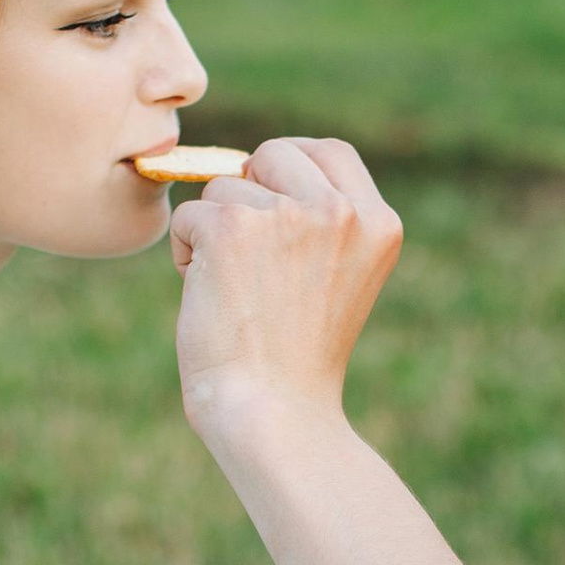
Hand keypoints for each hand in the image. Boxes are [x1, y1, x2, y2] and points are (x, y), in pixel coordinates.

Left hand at [170, 140, 402, 441]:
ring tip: (235, 291)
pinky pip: (190, 215)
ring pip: (225, 186)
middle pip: (274, 153)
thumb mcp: (338, 277)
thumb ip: (320, 220)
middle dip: (248, 193)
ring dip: (215, 231)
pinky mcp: (231, 228)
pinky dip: (186, 254)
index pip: (330, 151)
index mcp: (378, 224)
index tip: (272, 203)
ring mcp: (287, 216)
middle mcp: (340, 212)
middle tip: (248, 257)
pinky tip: (210, 297)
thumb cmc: (297, 359)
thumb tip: (247, 168)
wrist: (274, 412)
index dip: (291, 168)